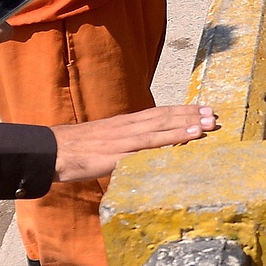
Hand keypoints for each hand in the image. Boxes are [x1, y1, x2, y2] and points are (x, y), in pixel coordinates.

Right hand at [51, 105, 218, 180]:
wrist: (50, 151)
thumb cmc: (77, 148)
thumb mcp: (106, 140)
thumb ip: (126, 142)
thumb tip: (146, 146)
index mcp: (126, 123)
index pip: (159, 113)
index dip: (183, 110)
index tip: (204, 108)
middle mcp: (127, 127)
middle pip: (163, 118)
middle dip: (190, 116)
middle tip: (214, 115)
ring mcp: (121, 141)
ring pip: (157, 131)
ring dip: (182, 128)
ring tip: (205, 126)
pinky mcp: (114, 157)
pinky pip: (142, 151)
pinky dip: (162, 146)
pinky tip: (177, 146)